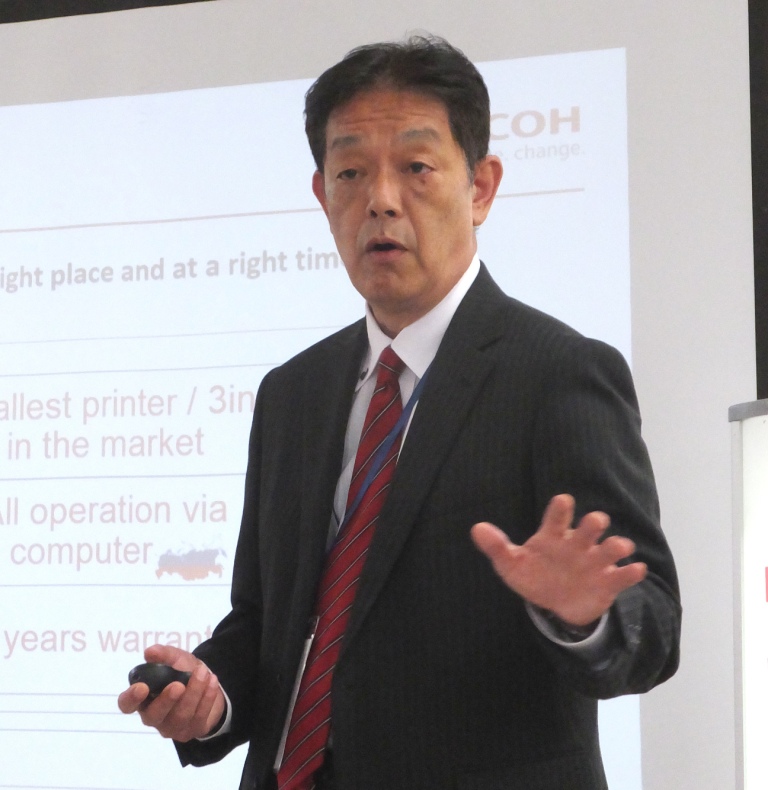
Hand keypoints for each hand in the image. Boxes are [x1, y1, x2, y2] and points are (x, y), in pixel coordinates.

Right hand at [117, 644, 225, 741]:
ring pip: (180, 716)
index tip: (142, 687)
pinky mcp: (190, 731)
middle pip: (153, 715)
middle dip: (166, 700)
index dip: (131, 699)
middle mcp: (153, 716)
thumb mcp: (176, 659)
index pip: (127, 705)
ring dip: (194, 693)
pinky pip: (198, 718)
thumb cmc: (183, 672)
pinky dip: (207, 698)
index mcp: (143, 698)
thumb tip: (150, 652)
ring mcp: (171, 727)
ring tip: (204, 673)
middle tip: (178, 685)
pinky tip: (212, 682)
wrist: (207, 685)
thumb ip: (164, 654)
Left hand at [470, 494, 646, 625]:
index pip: (557, 517)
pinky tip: (635, 570)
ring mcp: (595, 562)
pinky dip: (631, 573)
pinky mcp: (608, 582)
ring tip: (619, 546)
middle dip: (594, 523)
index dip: (561, 509)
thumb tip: (476, 528)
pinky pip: (623, 576)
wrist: (556, 603)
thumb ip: (497, 547)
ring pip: (610, 549)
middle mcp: (578, 544)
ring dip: (616, 546)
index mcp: (554, 536)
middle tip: (596, 521)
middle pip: (589, 528)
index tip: (563, 500)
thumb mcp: (511, 564)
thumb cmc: (534, 575)